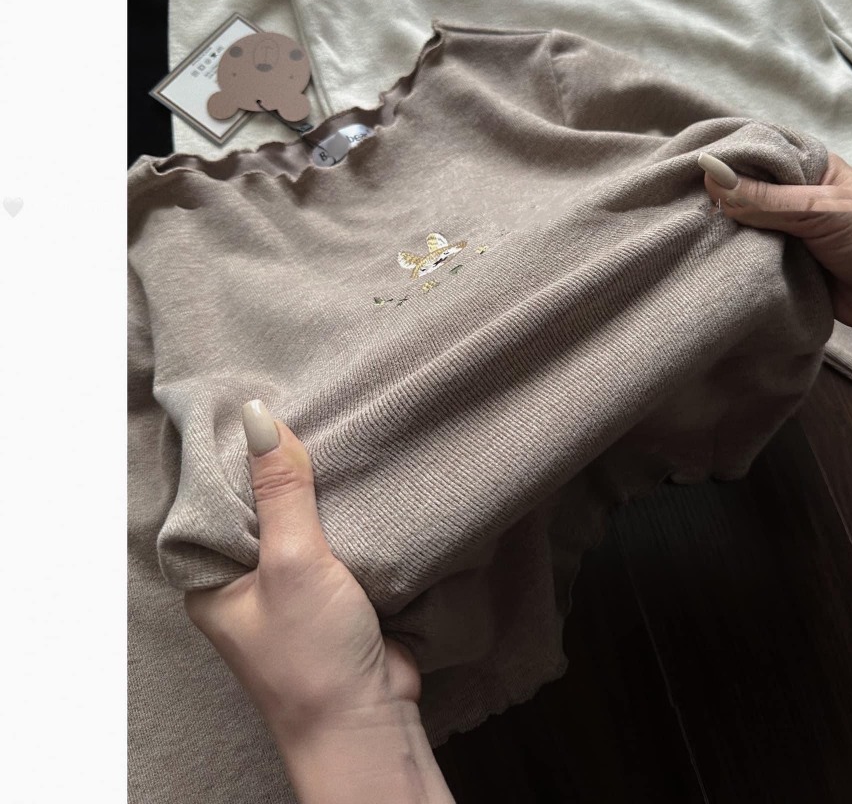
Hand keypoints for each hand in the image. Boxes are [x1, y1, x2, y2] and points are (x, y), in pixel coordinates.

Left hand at [184, 400, 453, 803]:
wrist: (367, 720)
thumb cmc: (311, 658)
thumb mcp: (293, 562)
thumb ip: (281, 490)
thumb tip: (259, 417)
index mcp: (212, 577)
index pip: (212, 498)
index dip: (232, 453)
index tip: (255, 402)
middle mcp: (244, 579)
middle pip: (257, 503)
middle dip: (279, 463)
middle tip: (302, 403)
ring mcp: (289, 585)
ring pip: (299, 517)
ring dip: (316, 486)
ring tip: (333, 427)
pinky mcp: (331, 589)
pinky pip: (333, 535)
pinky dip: (344, 510)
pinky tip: (359, 476)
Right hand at [698, 150, 851, 335]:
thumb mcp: (821, 210)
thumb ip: (766, 198)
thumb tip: (710, 175)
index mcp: (807, 169)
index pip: (756, 154)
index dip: (723, 160)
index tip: (684, 168)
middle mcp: (793, 199)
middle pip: (742, 193)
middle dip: (716, 202)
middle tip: (678, 208)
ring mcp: (787, 235)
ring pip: (742, 230)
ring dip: (723, 238)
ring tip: (685, 237)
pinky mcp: (784, 270)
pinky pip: (750, 263)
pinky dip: (734, 265)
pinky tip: (707, 263)